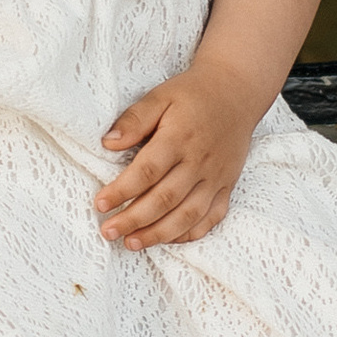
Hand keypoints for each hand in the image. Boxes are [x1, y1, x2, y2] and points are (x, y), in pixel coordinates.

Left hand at [94, 61, 257, 250]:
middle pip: (165, 199)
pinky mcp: (227, 186)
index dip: (122, 191)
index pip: (147, 172)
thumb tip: (108, 142)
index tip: (100, 204)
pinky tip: (168, 238)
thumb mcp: (159, 97)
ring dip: (159, 233)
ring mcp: (216, 178)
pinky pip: (212, 217)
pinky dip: (190, 233)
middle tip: (109, 231)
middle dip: (134, 220)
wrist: (237, 93)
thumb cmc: (193, 95)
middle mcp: (200, 162)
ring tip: (132, 243)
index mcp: (179, 138)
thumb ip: (134, 119)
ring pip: (188, 215)